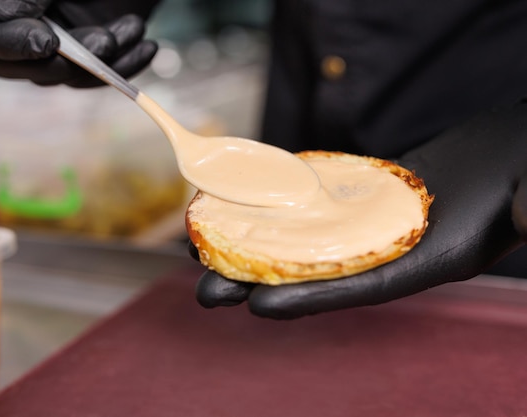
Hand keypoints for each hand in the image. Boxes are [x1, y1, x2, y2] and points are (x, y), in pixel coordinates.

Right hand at [0, 0, 159, 86]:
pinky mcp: (80, 54)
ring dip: (101, 61)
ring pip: (57, 77)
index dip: (3, 42)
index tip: (47, 41)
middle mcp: (13, 19)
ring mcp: (46, 40)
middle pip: (9, 66)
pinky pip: (91, 78)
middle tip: (104, 41)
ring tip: (134, 25)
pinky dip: (124, 66)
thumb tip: (1, 13)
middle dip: (62, 63)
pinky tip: (149, 45)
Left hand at [192, 103, 526, 318]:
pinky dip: (281, 212)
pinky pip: (313, 208)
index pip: (352, 287)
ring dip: (256, 245)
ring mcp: (367, 224)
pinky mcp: (359, 199)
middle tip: (206, 290)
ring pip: (303, 239)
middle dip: (258, 279)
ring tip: (208, 251)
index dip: (303, 298)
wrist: (508, 156)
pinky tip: (247, 210)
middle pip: (311, 269)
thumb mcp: (515, 206)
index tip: (254, 305)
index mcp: (416, 264)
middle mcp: (382, 250)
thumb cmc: (514, 187)